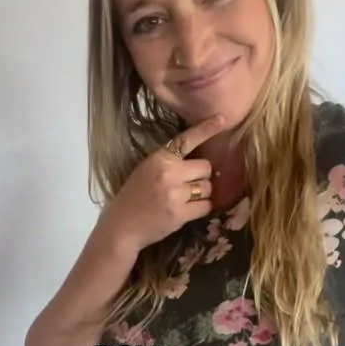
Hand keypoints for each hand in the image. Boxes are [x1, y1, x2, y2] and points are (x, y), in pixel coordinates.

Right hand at [100, 114, 228, 251]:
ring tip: (186, 200)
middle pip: (205, 167)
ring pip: (208, 187)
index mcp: (159, 158)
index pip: (186, 140)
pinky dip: (201, 209)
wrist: (122, 226)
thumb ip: (169, 163)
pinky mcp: (180, 213)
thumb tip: (199, 164)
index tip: (222, 119)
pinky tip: (188, 211)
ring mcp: (175, 193)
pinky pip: (206, 206)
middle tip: (189, 186)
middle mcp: (169, 172)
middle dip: (202, 176)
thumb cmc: (134, 197)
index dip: (206, 130)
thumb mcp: (146, 170)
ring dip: (202, 194)